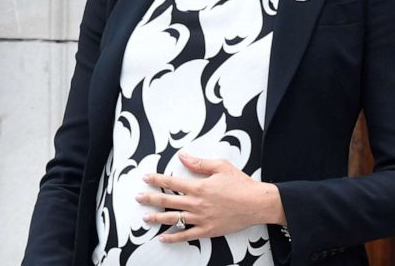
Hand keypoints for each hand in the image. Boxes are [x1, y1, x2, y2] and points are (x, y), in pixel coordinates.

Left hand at [136, 152, 285, 242]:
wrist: (256, 203)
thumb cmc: (241, 184)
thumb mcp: (220, 166)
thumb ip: (199, 163)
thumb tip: (183, 156)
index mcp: (199, 186)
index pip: (172, 182)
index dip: (157, 179)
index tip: (146, 178)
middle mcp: (197, 203)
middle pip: (168, 201)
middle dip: (150, 199)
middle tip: (138, 197)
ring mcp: (201, 218)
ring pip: (174, 219)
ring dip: (157, 218)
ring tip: (145, 218)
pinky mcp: (207, 230)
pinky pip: (186, 235)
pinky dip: (173, 237)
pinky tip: (163, 237)